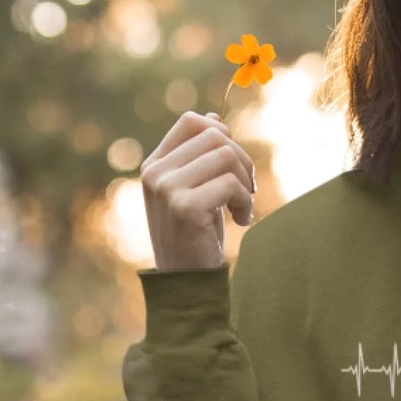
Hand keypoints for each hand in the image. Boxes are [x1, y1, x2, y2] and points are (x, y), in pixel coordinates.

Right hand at [140, 111, 256, 270]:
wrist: (186, 283)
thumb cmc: (195, 235)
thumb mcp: (196, 190)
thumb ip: (200, 156)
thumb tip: (213, 117)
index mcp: (154, 166)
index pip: (191, 122)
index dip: (220, 135)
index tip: (230, 166)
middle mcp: (155, 173)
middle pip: (215, 136)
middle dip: (242, 161)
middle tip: (246, 191)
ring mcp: (166, 189)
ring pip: (226, 156)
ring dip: (246, 182)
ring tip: (242, 207)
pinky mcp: (184, 207)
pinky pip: (231, 183)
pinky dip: (245, 201)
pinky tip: (241, 221)